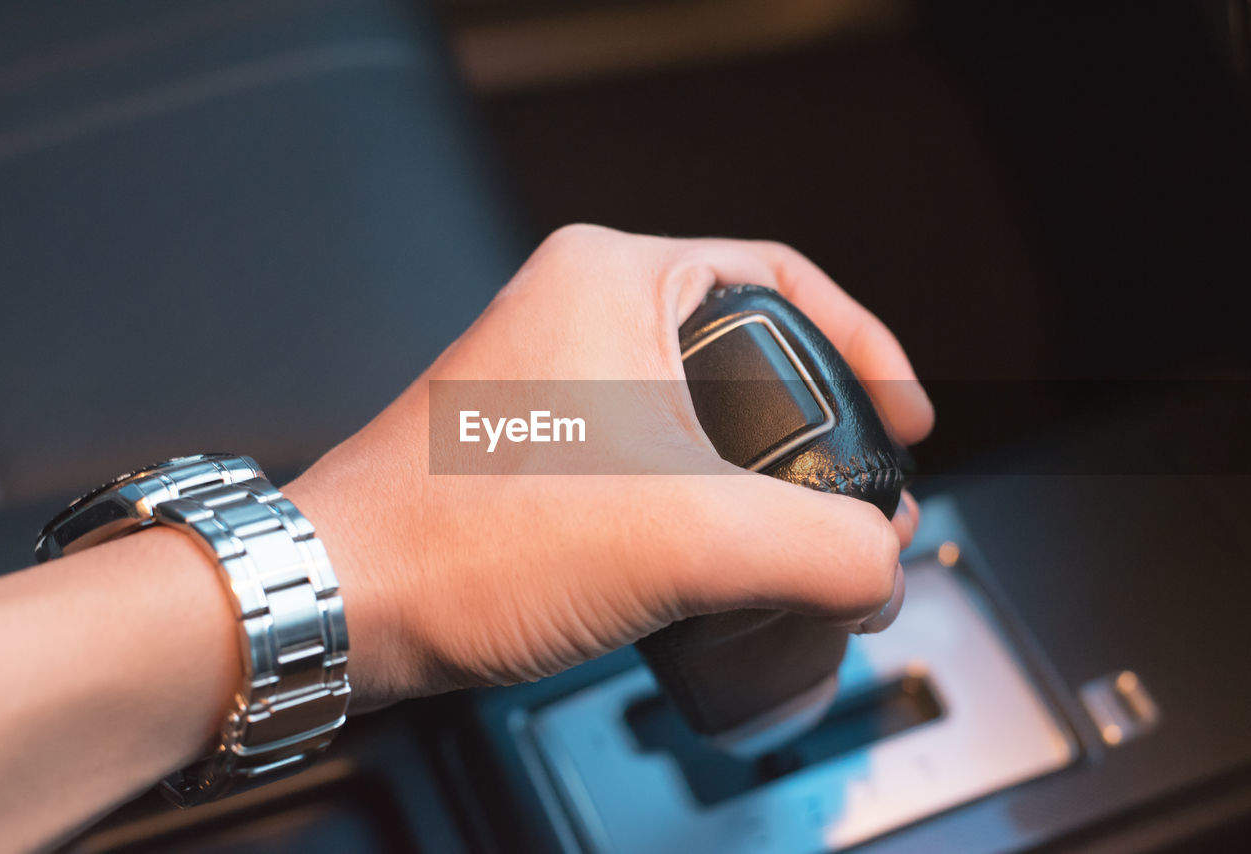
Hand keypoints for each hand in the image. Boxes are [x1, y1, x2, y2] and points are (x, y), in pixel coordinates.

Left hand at [286, 225, 932, 708]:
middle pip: (752, 356)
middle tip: (856, 507)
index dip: (869, 353)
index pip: (788, 281)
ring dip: (761, 481)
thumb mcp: (685, 539)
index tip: (907, 423)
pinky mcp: (538, 442)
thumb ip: (822, 548)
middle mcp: (578, 308)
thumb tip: (881, 568)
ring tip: (799, 548)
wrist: (343, 603)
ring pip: (702, 414)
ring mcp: (552, 375)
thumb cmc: (463, 544)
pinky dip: (703, 503)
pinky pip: (654, 455)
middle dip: (818, 437)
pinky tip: (723, 562)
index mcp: (615, 278)